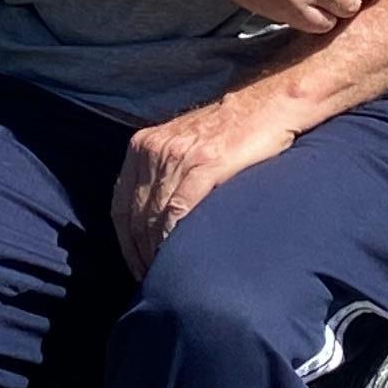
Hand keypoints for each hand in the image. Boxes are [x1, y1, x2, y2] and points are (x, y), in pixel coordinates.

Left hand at [112, 95, 297, 278]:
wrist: (266, 107)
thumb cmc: (226, 133)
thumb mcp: (180, 144)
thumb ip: (162, 173)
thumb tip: (151, 219)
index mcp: (142, 146)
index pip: (121, 206)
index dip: (126, 243)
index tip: (139, 267)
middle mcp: (155, 150)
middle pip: (138, 215)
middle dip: (142, 253)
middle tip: (154, 280)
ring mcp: (179, 156)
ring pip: (156, 216)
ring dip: (158, 250)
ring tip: (169, 275)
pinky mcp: (206, 163)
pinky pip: (181, 209)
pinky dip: (176, 236)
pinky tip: (182, 255)